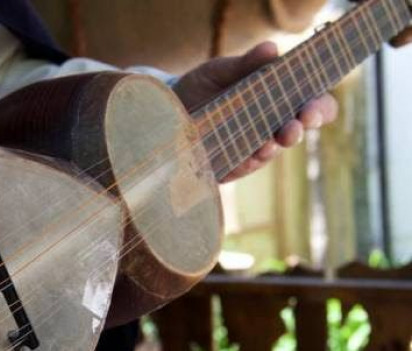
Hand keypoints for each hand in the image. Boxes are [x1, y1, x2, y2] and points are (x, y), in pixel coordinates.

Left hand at [173, 41, 338, 181]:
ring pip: (270, 152)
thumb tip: (270, 49)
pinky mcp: (228, 165)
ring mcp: (251, 148)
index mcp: (279, 100)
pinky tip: (247, 156)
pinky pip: (241, 166)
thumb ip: (244, 64)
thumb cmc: (201, 87)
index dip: (319, 108)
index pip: (312, 106)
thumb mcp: (219, 71)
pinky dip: (245, 162)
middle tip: (295, 126)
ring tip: (270, 142)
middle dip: (298, 129)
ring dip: (272, 148)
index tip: (311, 107)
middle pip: (296, 131)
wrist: (166, 110)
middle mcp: (270, 126)